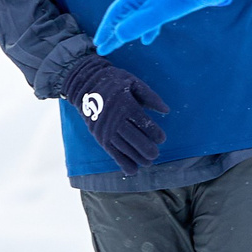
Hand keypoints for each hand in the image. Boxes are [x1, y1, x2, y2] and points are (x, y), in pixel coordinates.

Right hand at [61, 54, 169, 172]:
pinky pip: (112, 152)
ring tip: (148, 163)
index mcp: (126, 104)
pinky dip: (122, 162)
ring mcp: (106, 129)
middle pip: (134, 138)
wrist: (85, 84)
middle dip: (146, 149)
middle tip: (155, 154)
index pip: (143, 123)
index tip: (162, 139)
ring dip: (137, 157)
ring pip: (124, 148)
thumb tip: (166, 111)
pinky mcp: (99, 136)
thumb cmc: (114, 81)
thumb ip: (151, 96)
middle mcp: (115, 119)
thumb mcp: (134, 82)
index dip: (154, 133)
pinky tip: (132, 170)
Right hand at [93, 0, 231, 53]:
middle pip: (125, 14)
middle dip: (114, 32)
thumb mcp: (158, 13)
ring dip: (129, 31)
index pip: (116, 12)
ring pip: (138, 16)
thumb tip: (118, 35)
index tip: (99, 43)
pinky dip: (147, 29)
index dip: (106, 29)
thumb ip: (137, 24)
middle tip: (104, 48)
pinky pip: (152, 17)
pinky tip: (147, 39)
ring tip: (120, 44)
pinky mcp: (169, 1)